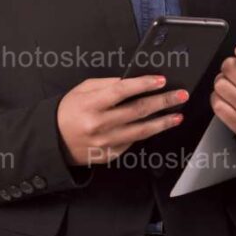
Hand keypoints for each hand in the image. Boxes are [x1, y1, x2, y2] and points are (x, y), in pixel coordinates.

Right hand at [56, 75, 188, 166]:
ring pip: (141, 131)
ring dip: (162, 122)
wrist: (54, 141)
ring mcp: (105, 143)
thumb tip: (134, 81)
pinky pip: (132, 142)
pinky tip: (155, 125)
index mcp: (91, 105)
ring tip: (177, 115)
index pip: (122, 91)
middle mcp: (99, 125)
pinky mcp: (109, 155)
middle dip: (162, 101)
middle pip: (137, 111)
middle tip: (180, 95)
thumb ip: (108, 84)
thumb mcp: (83, 90)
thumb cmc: (69, 111)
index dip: (143, 84)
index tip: (161, 80)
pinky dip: (145, 133)